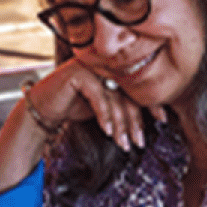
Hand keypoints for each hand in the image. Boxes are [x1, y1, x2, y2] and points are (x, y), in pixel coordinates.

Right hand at [27, 54, 154, 151]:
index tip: (162, 119)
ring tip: (123, 143)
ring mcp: (91, 65)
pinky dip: (104, 116)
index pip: (138, 85)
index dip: (151, 103)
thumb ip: (121, 105)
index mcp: (113, 67)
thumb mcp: (103, 105)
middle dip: (135, 121)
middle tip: (139, 141)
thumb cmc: (73, 105)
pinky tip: (108, 132)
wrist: (43, 107)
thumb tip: (145, 121)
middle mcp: (105, 63)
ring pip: (115, 97)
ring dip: (120, 124)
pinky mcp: (78, 72)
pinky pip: (99, 97)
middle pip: (128, 92)